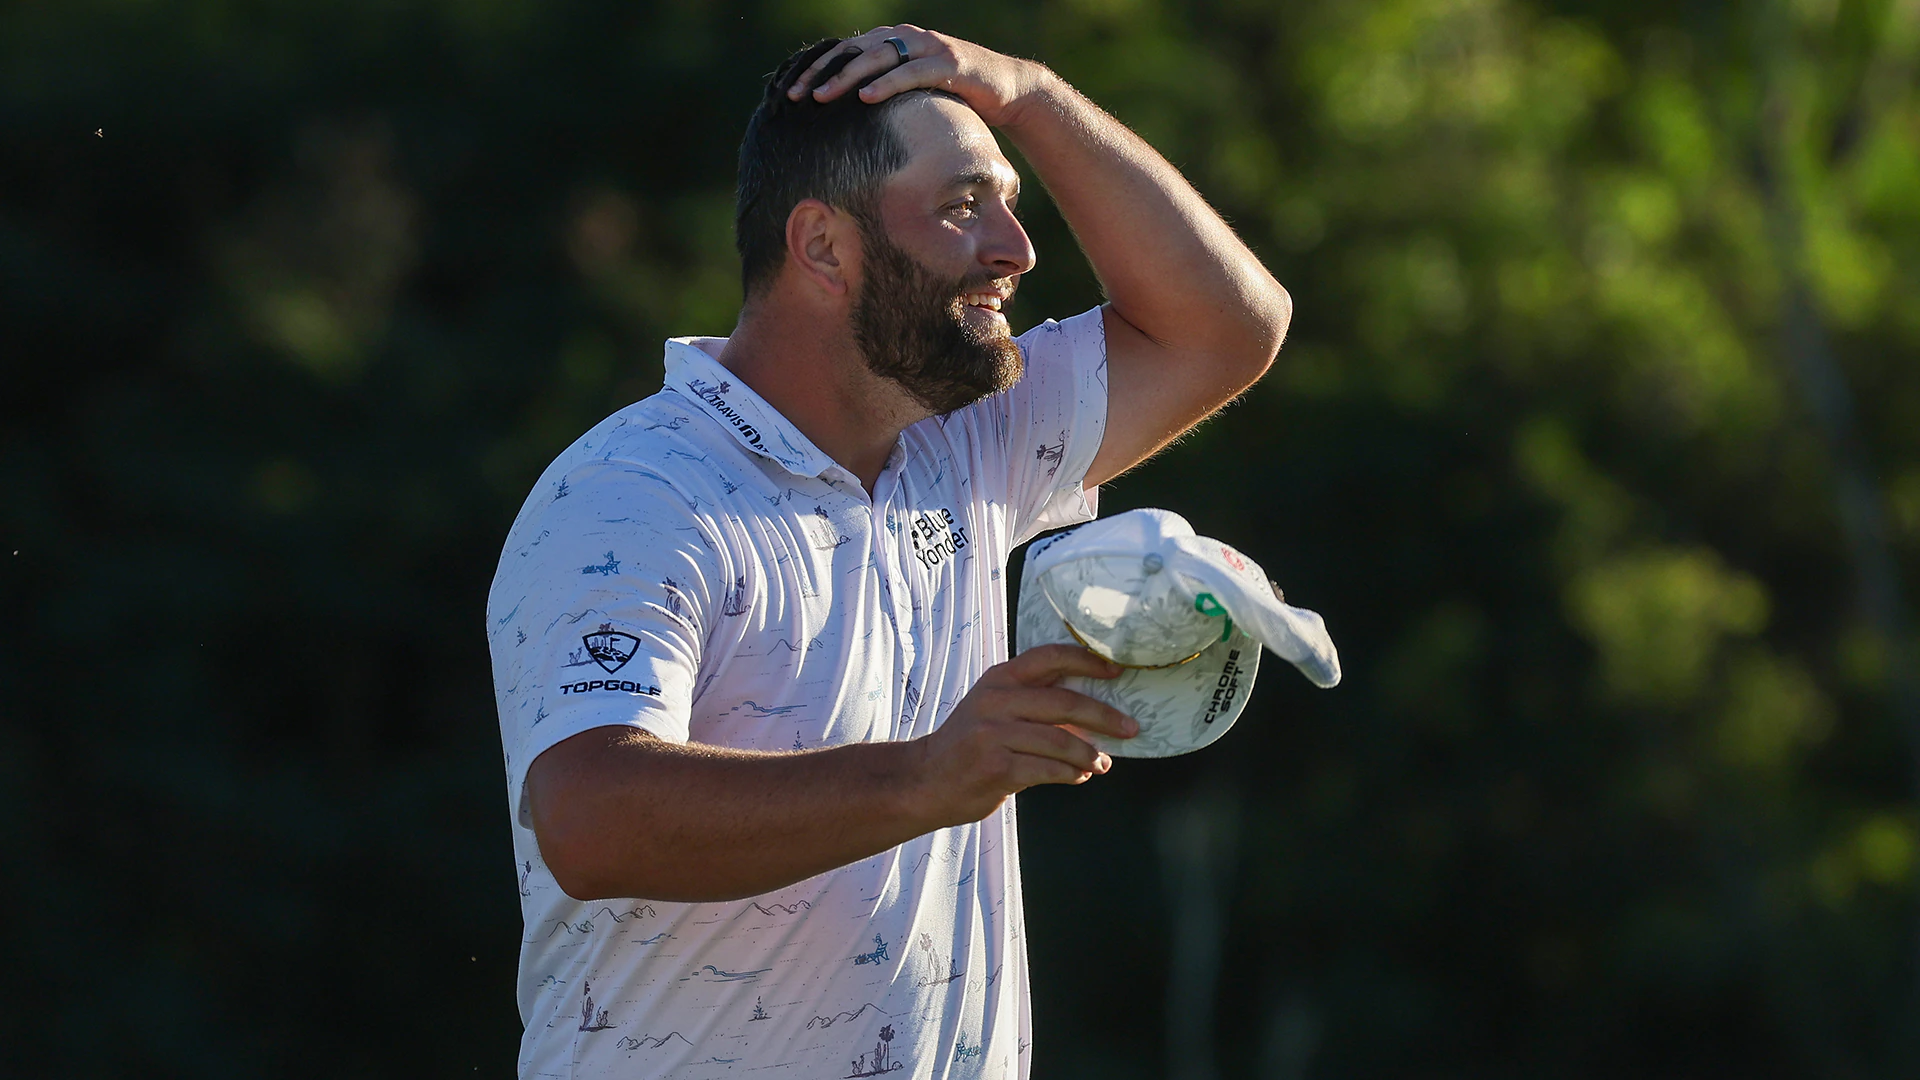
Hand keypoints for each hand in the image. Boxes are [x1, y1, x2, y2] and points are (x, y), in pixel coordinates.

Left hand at [785, 25, 1055, 127]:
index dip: (817, 69)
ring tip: (822, 97)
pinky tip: (866, 98)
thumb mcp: (913, 93)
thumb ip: (885, 93)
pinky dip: (887, 84)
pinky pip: (911, 72)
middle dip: (822, 74)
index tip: (791, 91)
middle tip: (797, 95)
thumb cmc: (955, 95)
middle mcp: (906, 37)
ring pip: (877, 58)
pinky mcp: (948, 63)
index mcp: (893, 41)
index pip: (845, 51)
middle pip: (853, 51)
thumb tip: (848, 119)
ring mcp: (928, 47)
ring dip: (846, 78)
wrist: (1007, 90)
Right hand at [905, 644, 1137, 826]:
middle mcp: (996, 701)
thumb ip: (1032, 702)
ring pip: (1060, 741)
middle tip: (1130, 728)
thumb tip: (1091, 710)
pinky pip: (1048, 770)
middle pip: (1064, 702)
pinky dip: (1071, 774)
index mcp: (999, 679)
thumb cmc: (968, 744)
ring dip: (1089, 754)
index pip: (1050, 657)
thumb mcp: (993, 708)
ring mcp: (994, 734)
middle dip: (1104, 716)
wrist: (926, 780)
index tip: (1117, 670)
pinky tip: (1079, 776)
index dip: (1088, 660)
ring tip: (1103, 763)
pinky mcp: (996, 767)